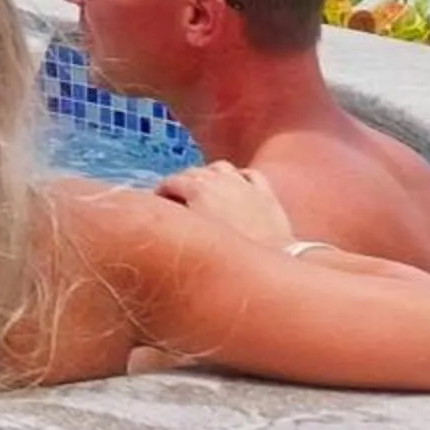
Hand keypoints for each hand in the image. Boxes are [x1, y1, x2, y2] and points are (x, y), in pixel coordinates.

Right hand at [158, 161, 294, 247]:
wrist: (275, 260)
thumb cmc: (229, 256)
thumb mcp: (195, 236)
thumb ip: (178, 221)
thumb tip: (165, 217)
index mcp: (198, 189)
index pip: (171, 182)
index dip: (160, 192)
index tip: (155, 204)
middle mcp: (220, 180)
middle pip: (193, 172)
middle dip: (181, 182)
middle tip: (176, 199)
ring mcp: (245, 185)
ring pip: (221, 168)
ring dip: (210, 174)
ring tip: (206, 187)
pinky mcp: (266, 193)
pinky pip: (249, 175)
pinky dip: (239, 177)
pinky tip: (237, 186)